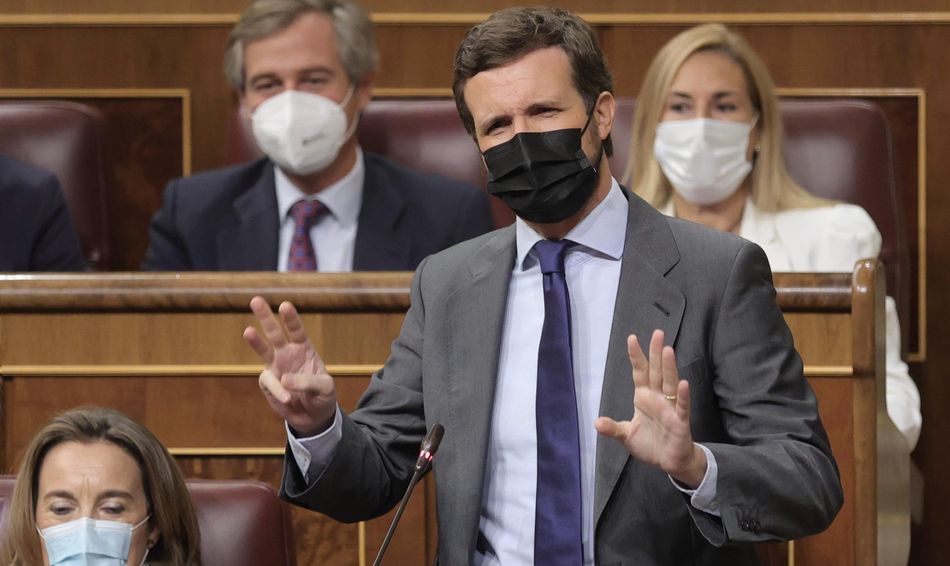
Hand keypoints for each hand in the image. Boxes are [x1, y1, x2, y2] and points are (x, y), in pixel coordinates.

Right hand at [243, 296, 336, 436]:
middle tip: (256, 300)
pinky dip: (278, 391)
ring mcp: (276, 367)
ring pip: (263, 350)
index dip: (291, 319)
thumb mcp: (325, 388)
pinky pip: (269, 383)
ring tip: (248, 331)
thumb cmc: (322, 396)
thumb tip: (284, 379)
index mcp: (304, 349)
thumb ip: (308, 381)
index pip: (297, 330)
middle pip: (274, 332)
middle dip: (265, 317)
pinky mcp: (268, 383)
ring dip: (255, 341)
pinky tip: (288, 400)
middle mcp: (287, 353)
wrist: (313, 416)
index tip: (285, 306)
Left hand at [594, 330, 706, 487]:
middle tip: (657, 333)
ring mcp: (670, 408)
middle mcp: (657, 398)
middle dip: (656, 353)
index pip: (640, 372)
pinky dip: (682, 396)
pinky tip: (682, 383)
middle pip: (656, 372)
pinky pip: (681, 406)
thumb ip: (613, 428)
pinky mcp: (680, 421)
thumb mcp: (626, 435)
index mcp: (644, 397)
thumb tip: (596, 422)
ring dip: (669, 368)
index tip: (632, 338)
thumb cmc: (650, 444)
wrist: (669, 462)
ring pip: (669, 383)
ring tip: (667, 350)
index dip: (636, 356)